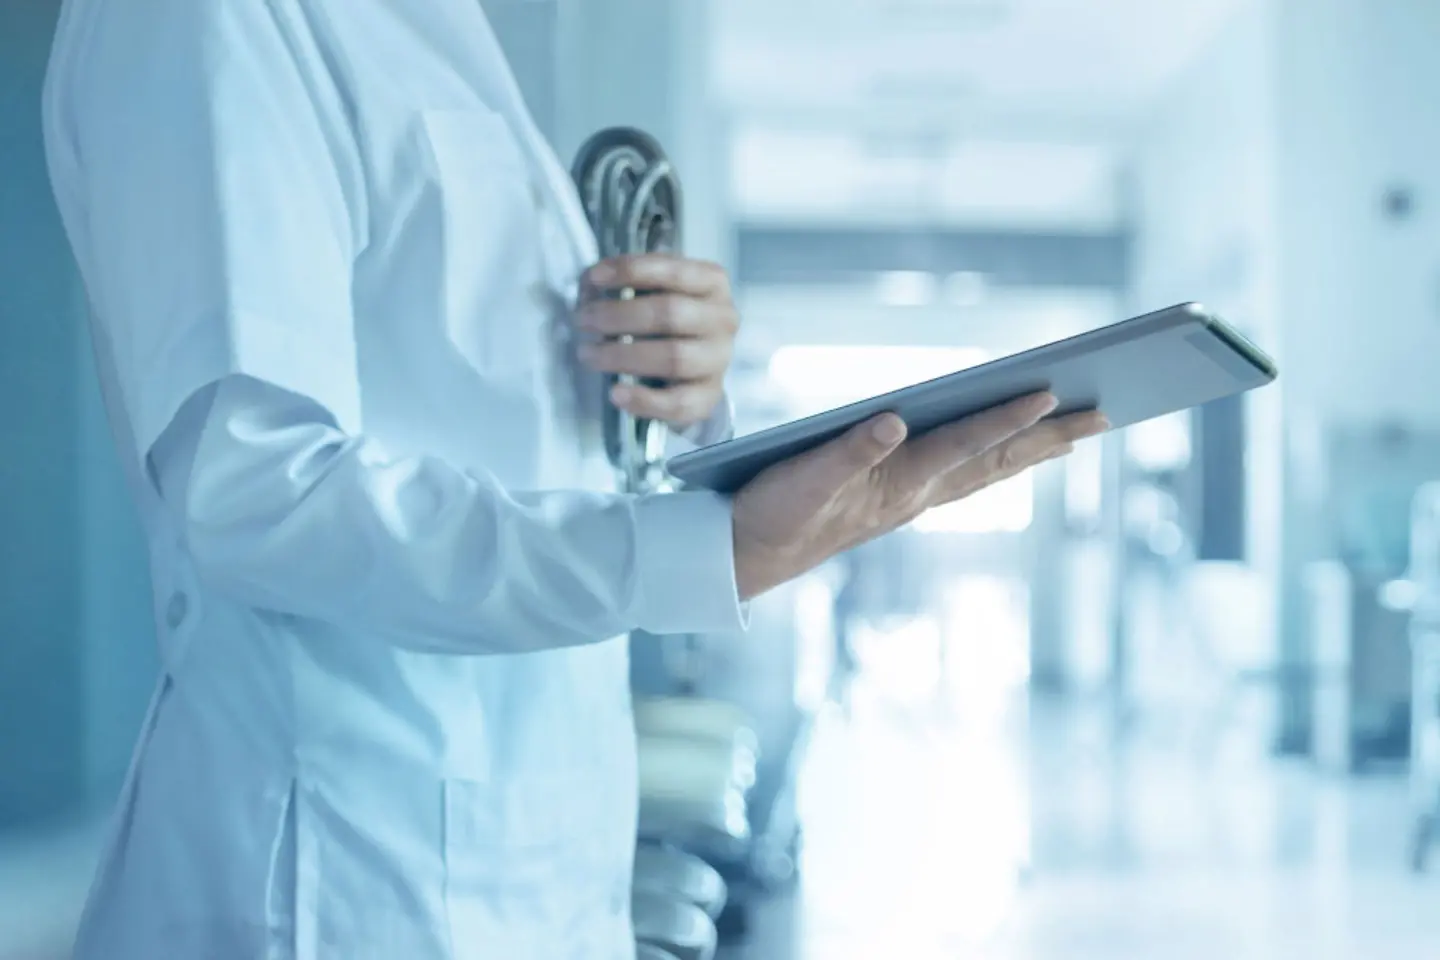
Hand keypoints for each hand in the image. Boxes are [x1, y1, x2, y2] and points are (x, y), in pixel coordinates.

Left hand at [575, 254, 737, 428]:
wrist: (694, 365)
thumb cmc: (667, 319)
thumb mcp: (653, 290)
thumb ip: (627, 284)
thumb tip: (590, 287)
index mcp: (712, 282)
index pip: (673, 270)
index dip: (630, 271)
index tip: (592, 278)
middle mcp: (723, 318)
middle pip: (670, 314)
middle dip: (618, 316)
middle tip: (582, 320)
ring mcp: (719, 359)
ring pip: (674, 358)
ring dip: (623, 356)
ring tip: (588, 354)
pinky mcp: (710, 396)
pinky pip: (679, 403)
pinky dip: (644, 399)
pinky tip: (616, 393)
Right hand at [731, 394, 1108, 600]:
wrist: (752, 556)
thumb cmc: (775, 512)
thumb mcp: (803, 478)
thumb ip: (850, 448)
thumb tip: (896, 419)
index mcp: (897, 483)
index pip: (964, 443)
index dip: (1006, 417)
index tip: (1051, 392)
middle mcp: (916, 494)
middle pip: (997, 462)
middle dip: (1051, 438)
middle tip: (1105, 416)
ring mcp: (912, 500)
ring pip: (987, 471)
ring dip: (1034, 451)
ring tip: (1075, 433)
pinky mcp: (899, 500)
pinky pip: (965, 477)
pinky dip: (997, 460)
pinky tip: (1008, 454)